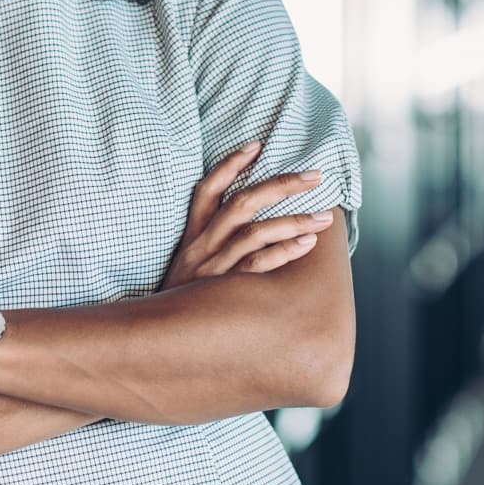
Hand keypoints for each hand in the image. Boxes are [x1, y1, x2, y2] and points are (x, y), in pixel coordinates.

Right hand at [161, 140, 332, 290]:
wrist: (158, 341)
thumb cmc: (183, 301)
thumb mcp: (187, 267)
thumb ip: (211, 245)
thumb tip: (251, 225)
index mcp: (192, 236)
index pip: (208, 189)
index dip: (230, 164)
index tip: (257, 144)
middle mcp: (202, 246)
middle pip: (242, 202)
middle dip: (281, 184)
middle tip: (315, 175)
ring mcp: (213, 268)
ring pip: (255, 232)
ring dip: (294, 219)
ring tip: (325, 216)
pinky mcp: (224, 291)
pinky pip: (258, 266)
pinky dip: (284, 251)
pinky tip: (307, 243)